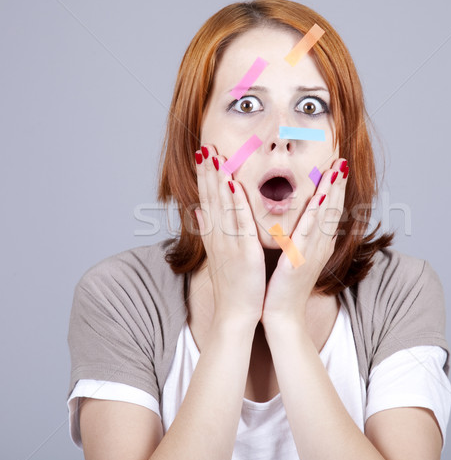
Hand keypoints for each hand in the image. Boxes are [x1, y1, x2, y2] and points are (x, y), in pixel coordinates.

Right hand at [194, 145, 265, 328]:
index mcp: (214, 236)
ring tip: (214, 155)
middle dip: (207, 171)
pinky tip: (233, 184)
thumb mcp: (219, 256)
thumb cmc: (232, 286)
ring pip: (221, 205)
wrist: (235, 314)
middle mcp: (217, 236)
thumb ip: (210, 232)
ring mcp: (228, 243)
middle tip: (205, 145)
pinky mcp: (242, 252)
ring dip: (217, 179)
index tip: (203, 154)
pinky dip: (235, 202)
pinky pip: (238, 222)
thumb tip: (199, 213)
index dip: (204, 177)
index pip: (207, 200)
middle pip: (210, 197)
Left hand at [261, 158, 347, 329]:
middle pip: (333, 209)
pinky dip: (315, 214)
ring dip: (331, 192)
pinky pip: (308, 233)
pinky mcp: (300, 260)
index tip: (338, 166)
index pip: (330, 210)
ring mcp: (313, 253)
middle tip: (343, 159)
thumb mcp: (293, 256)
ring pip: (326, 217)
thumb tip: (296, 218)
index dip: (335, 187)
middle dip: (338, 183)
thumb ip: (296, 236)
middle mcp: (320, 246)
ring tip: (337, 169)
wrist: (281, 315)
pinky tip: (319, 197)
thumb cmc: (283, 285)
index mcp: (318, 243)